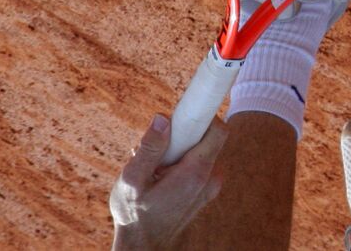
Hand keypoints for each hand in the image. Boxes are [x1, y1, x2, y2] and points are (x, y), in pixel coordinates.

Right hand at [110, 114, 227, 250]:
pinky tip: (159, 178)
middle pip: (206, 137)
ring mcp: (210, 186)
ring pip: (199, 151)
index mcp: (196, 172)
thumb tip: (162, 118)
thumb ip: (149, 148)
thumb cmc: (134, 214)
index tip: (183, 112)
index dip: (203, 114)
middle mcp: (210, 178)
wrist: (144, 245)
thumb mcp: (132, 179)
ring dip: (178, 151)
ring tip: (153, 169)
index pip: (217, 130)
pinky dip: (180, 164)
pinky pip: (197, 165)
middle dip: (182, 135)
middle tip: (157, 149)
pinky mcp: (205, 191)